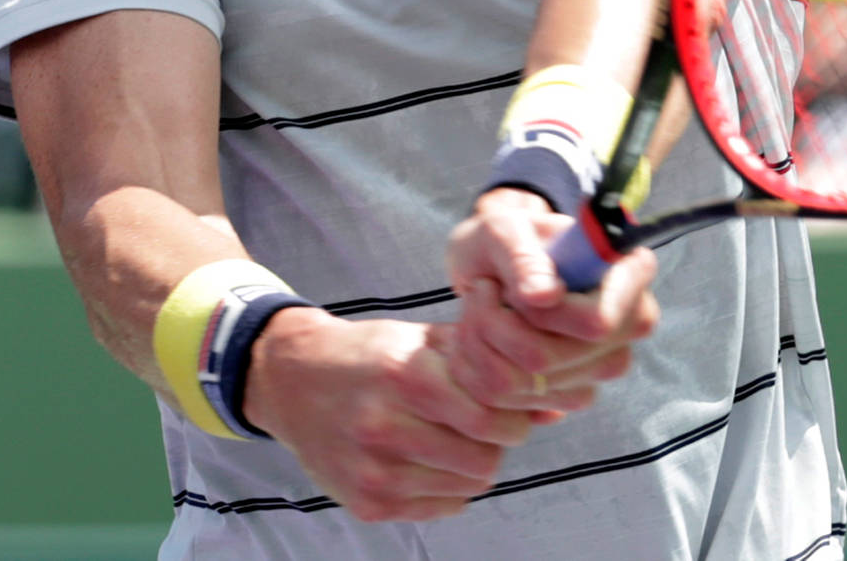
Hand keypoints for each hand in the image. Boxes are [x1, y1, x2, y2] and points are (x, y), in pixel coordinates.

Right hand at [242, 307, 551, 522]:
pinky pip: (439, 507)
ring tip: (453, 436)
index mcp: (406, 375)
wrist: (290, 379)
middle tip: (486, 422)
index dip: (514, 409)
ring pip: (467, 485)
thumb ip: (485, 364)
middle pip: (486, 456)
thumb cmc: (367, 354)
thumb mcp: (421, 339)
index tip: (511, 401)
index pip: (494, 412)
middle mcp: (386, 426)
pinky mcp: (366, 503)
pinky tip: (427, 457)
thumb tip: (555, 403)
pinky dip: (446, 485)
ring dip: (472, 462)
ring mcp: (374, 471)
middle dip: (497, 440)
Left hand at [444, 188, 658, 412]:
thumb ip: (524, 258)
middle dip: (497, 326)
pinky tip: (481, 339)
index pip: (598, 321)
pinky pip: (515, 403)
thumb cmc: (505, 239)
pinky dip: (480, 370)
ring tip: (477, 310)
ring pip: (527, 384)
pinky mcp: (576, 393)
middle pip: (551, 358)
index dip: (545, 316)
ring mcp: (606, 363)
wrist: (491, 267)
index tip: (513, 291)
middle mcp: (630, 322)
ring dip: (481, 345)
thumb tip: (546, 296)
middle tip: (480, 291)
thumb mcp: (504, 230)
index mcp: (629, 272)